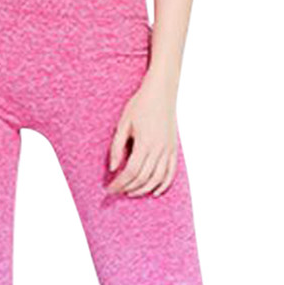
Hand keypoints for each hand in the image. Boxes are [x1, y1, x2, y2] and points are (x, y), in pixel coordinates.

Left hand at [107, 74, 178, 197]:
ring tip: (131, 192)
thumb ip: (117, 147)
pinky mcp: (174, 149)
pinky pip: (171, 172)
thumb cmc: (140, 105)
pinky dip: (163, 185)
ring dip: (143, 189)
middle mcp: (159, 149)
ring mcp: (168, 150)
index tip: (110, 189)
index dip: (119, 183)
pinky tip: (154, 192)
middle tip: (117, 191)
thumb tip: (113, 169)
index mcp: (145, 142)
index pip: (131, 171)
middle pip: (143, 178)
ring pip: (157, 178)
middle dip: (128, 188)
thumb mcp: (123, 124)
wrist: (161, 92)